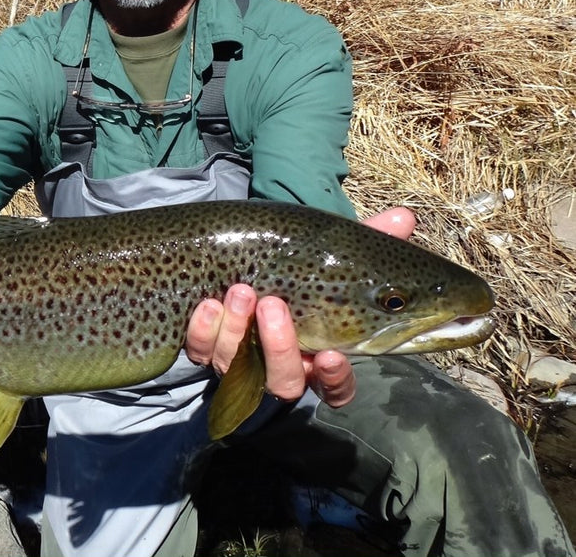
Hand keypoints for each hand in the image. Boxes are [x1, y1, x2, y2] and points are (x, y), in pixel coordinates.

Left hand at [184, 206, 416, 405]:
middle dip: (279, 347)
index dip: (334, 379)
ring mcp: (237, 358)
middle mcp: (277, 364)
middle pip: (284, 382)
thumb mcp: (331, 250)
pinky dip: (203, 330)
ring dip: (238, 329)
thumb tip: (406, 217)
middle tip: (273, 305)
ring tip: (241, 291)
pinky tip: (207, 303)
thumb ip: (370, 239)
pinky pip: (199, 351)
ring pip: (237, 367)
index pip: (334, 387)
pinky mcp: (203, 346)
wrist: (229, 251)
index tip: (332, 356)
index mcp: (317, 351)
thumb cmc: (294, 260)